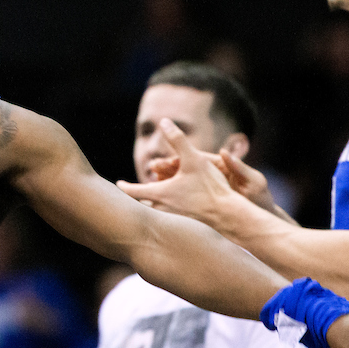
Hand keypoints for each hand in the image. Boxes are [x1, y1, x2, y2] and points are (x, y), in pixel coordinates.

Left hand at [116, 118, 234, 225]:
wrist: (230, 216)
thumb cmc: (210, 187)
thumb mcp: (193, 159)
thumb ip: (178, 140)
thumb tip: (163, 121)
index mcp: (159, 194)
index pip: (132, 192)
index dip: (124, 187)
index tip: (118, 184)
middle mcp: (163, 210)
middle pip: (142, 205)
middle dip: (137, 197)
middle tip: (131, 192)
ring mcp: (174, 220)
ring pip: (156, 212)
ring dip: (152, 204)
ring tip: (151, 199)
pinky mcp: (185, 226)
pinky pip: (169, 220)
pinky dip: (165, 213)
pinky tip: (172, 210)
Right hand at [150, 146, 293, 221]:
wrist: (262, 222)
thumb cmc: (261, 201)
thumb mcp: (255, 182)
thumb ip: (240, 168)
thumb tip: (225, 151)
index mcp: (221, 167)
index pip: (196, 159)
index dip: (180, 159)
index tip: (166, 161)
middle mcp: (211, 176)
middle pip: (185, 169)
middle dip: (167, 169)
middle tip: (152, 170)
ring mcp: (206, 190)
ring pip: (181, 184)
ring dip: (166, 183)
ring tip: (151, 185)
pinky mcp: (204, 203)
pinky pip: (184, 199)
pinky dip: (171, 198)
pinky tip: (160, 202)